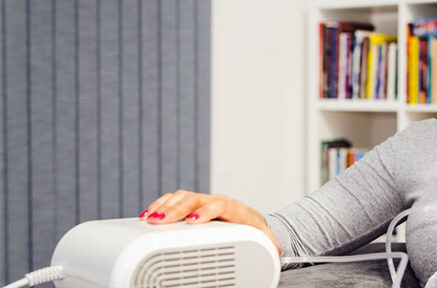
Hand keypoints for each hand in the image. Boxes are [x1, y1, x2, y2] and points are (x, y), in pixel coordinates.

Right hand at [139, 190, 281, 254]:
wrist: (250, 221)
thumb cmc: (254, 230)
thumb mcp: (263, 238)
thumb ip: (269, 244)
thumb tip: (277, 250)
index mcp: (235, 209)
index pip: (220, 205)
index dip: (205, 211)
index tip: (192, 222)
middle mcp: (217, 201)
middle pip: (195, 199)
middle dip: (177, 209)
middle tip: (161, 221)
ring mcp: (204, 201)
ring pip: (183, 196)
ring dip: (164, 206)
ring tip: (150, 218)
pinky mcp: (193, 204)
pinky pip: (175, 200)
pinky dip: (160, 206)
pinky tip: (148, 216)